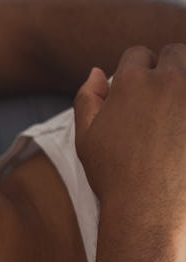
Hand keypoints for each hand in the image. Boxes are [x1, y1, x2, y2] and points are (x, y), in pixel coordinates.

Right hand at [73, 44, 185, 214]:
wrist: (151, 209)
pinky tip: (182, 131)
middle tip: (161, 99)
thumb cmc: (113, 175)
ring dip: (184, 84)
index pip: (138, 54)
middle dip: (167, 69)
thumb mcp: (86, 138)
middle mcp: (169, 80)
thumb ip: (87, 99)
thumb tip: (97, 71)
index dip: (136, 71)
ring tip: (175, 112)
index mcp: (132, 81)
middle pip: (175, 53)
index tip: (137, 92)